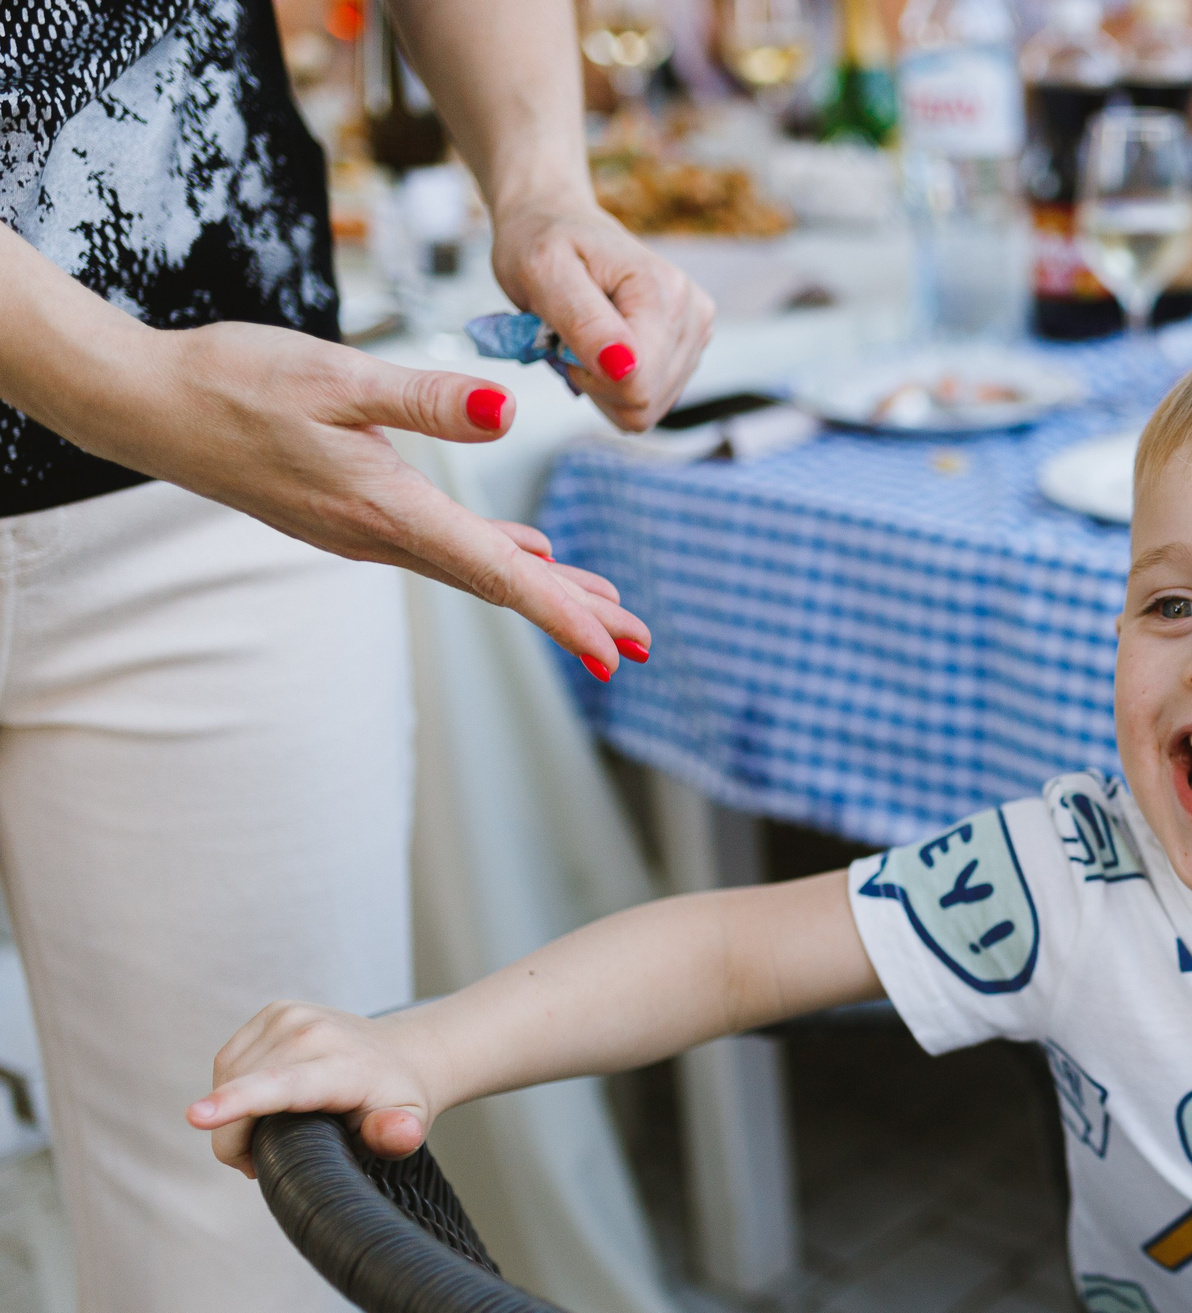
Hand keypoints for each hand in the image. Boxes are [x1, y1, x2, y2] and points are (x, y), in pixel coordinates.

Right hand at [103, 319, 649, 674]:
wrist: (142, 402)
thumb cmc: (232, 378)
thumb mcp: (336, 373)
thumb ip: (425, 398)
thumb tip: (504, 410)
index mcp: (386, 506)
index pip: (496, 573)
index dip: (563, 612)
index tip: (614, 649)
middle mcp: (377, 535)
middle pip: (496, 584)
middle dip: (573, 615)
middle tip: (639, 644)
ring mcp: (359, 531)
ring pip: (472, 569)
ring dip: (542, 590)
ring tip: (605, 610)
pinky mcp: (346, 514)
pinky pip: (438, 550)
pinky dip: (493, 560)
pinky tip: (527, 557)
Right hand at [188, 1003, 443, 1177]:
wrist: (401, 1055)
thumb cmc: (396, 1100)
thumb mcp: (408, 1126)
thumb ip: (397, 1135)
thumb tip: (396, 1133)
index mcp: (344, 1065)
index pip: (283, 1085)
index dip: (238, 1103)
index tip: (196, 1118)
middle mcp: (313, 1032)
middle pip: (244, 1089)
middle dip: (235, 1138)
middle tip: (258, 1164)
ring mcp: (290, 1017)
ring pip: (229, 1076)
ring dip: (231, 1114)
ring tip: (266, 1135)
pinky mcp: (274, 1012)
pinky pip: (230, 1060)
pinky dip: (232, 1088)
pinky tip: (258, 1103)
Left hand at [490, 195, 714, 432]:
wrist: (556, 220)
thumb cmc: (541, 240)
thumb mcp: (544, 272)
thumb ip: (583, 322)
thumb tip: (625, 367)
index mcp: (664, 293)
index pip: (637, 386)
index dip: (589, 378)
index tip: (563, 339)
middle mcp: (694, 314)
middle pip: (646, 402)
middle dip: (597, 382)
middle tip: (570, 336)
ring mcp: (697, 332)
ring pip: (649, 407)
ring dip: (605, 383)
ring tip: (585, 336)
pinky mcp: (691, 347)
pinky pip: (652, 399)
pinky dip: (618, 383)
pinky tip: (604, 345)